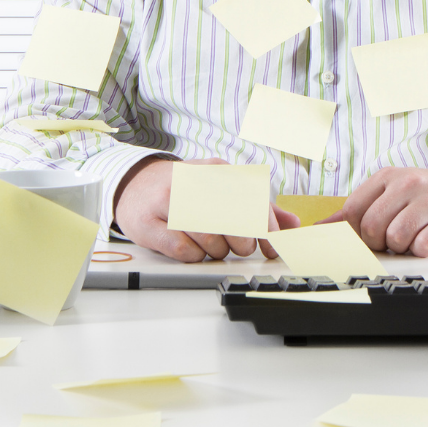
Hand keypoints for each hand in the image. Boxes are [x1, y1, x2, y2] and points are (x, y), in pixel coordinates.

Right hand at [113, 156, 300, 261]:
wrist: (135, 184)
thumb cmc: (186, 190)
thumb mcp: (223, 188)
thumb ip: (258, 206)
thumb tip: (292, 224)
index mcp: (218, 170)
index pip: (253, 200)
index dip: (267, 229)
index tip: (271, 248)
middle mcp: (193, 181)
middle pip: (234, 221)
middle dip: (242, 242)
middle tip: (239, 247)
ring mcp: (168, 201)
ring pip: (210, 239)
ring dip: (217, 251)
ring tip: (212, 245)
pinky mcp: (148, 223)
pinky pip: (184, 251)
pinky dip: (194, 256)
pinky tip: (192, 248)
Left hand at [319, 166, 427, 256]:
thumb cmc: (425, 198)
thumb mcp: (390, 195)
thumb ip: (357, 210)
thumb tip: (319, 227)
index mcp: (388, 177)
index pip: (352, 212)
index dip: (358, 233)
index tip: (373, 236)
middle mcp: (410, 182)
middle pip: (372, 228)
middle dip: (380, 244)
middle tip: (396, 240)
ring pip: (397, 238)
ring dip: (403, 248)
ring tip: (414, 238)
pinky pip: (425, 245)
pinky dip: (423, 251)